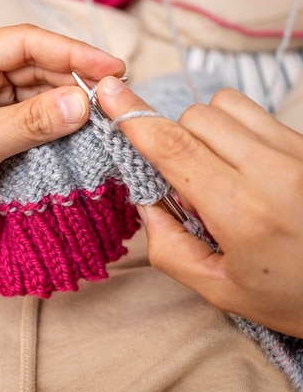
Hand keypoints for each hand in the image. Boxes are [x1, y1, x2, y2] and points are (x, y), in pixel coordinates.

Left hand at [0, 25, 124, 256]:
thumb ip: (32, 122)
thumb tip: (83, 104)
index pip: (23, 43)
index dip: (70, 51)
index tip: (109, 66)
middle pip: (36, 62)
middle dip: (74, 77)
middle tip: (113, 92)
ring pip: (40, 87)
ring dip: (69, 100)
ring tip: (103, 112)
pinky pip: (36, 112)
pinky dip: (58, 120)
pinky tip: (82, 126)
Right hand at [98, 76, 302, 336]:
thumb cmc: (297, 298)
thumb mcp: (223, 291)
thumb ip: (171, 248)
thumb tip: (148, 202)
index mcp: (241, 210)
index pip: (174, 147)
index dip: (134, 117)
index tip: (108, 93)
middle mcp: (271, 169)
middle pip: (197, 117)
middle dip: (175, 137)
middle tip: (189, 181)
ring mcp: (296, 151)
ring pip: (227, 105)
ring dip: (207, 128)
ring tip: (218, 168)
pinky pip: (259, 115)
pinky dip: (238, 130)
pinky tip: (248, 165)